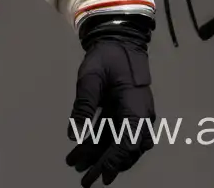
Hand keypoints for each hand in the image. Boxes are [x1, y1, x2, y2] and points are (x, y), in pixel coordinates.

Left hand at [65, 14, 156, 185]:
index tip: (98, 174)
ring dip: (99, 156)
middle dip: (105, 165)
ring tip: (75, 165)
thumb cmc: (107, 56)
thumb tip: (73, 135)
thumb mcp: (90, 78)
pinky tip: (80, 152)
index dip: (113, 161)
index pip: (128, 143)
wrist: (118, 39)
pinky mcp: (125, 112)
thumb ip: (83, 106)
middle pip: (125, 149)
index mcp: (136, 107)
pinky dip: (99, 144)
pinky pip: (114, 133)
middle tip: (86, 180)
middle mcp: (140, 115)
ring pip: (118, 143)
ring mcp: (134, 114)